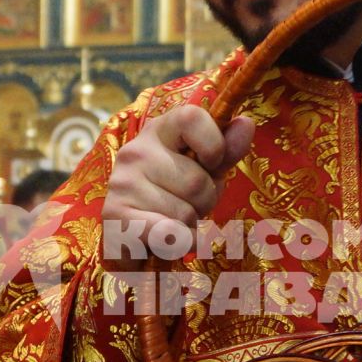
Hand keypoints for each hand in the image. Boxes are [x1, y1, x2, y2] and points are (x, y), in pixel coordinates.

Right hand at [101, 105, 254, 271]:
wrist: (133, 236)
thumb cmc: (175, 197)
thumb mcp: (205, 170)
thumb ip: (225, 151)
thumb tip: (246, 123)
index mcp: (159, 131)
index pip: (192, 117)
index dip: (214, 145)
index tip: (211, 165)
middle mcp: (136, 150)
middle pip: (197, 180)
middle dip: (205, 201)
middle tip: (187, 204)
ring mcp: (123, 182)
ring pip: (185, 212)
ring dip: (189, 225)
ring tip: (171, 220)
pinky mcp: (116, 215)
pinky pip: (169, 234)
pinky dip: (179, 244)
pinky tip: (165, 239)